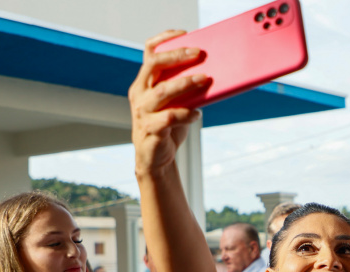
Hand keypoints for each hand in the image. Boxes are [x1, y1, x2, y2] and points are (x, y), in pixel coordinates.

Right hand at [129, 30, 210, 177]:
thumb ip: (183, 88)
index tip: (185, 34)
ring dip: (185, 83)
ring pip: (162, 91)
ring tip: (204, 79)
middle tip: (199, 53)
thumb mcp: (175, 103)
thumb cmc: (168, 127)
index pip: (149, 52)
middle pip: (154, 65)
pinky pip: (169, 118)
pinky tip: (197, 114)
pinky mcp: (150, 129)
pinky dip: (186, 114)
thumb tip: (210, 73)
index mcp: (145, 82)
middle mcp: (140, 93)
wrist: (157, 159)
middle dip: (177, 56)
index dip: (165, 39)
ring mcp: (142, 111)